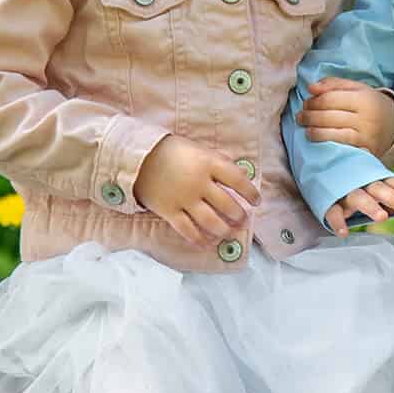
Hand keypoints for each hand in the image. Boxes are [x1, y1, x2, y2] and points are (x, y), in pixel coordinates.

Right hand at [132, 135, 260, 247]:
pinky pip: (188, 231)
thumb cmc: (171, 151)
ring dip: (225, 230)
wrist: (137, 158)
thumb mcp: (197, 148)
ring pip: (211, 222)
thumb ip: (216, 160)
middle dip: (239, 215)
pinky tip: (208, 243)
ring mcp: (184, 199)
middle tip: (243, 219)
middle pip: (227, 205)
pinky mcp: (170, 212)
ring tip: (230, 232)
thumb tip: (237, 173)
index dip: (250, 192)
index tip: (256, 200)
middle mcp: (199, 183)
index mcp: (208, 163)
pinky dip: (200, 240)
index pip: (238, 180)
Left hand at [297, 77, 393, 156]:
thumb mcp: (356, 88)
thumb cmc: (369, 104)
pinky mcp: (365, 152)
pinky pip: (342, 148)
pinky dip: (326, 144)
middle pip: (330, 117)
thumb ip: (333, 84)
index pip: (331, 99)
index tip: (305, 103)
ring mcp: (366, 137)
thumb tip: (311, 88)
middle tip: (300, 116)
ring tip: (305, 129)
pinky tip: (316, 141)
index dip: (314, 101)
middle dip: (310, 116)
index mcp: (364, 99)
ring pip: (334, 134)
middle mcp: (366, 119)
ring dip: (314, 132)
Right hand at [322, 176, 393, 236]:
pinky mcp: (327, 201)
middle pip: (377, 189)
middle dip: (391, 197)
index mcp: (370, 178)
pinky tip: (344, 233)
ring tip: (383, 218)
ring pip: (358, 198)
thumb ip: (383, 190)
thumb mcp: (365, 181)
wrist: (315, 165)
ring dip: (370, 206)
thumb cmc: (347, 178)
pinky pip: (332, 212)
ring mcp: (343, 192)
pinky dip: (337, 222)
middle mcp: (359, 184)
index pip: (389, 180)